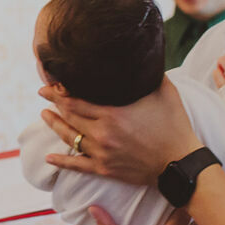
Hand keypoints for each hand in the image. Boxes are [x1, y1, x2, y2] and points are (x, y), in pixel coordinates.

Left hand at [39, 77, 200, 184]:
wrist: (181, 163)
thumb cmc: (175, 126)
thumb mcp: (165, 92)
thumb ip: (150, 74)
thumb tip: (144, 55)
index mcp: (112, 114)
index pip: (74, 102)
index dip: (57, 93)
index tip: (48, 84)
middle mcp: (102, 134)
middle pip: (69, 117)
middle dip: (54, 104)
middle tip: (44, 94)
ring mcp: (102, 153)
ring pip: (70, 138)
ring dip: (54, 126)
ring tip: (45, 116)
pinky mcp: (105, 169)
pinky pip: (77, 166)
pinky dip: (61, 162)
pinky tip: (49, 157)